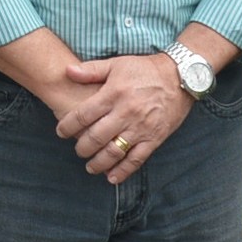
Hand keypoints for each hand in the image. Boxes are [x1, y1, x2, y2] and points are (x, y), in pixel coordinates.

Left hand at [54, 54, 191, 183]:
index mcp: (113, 94)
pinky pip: (136, 159)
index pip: (83, 115)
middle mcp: (125, 113)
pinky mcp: (154, 138)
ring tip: (90, 166)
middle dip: (82, 147)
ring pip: (114, 152)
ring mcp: (140, 128)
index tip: (61, 132)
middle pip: (95, 137)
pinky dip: (123, 171)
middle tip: (78, 150)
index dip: (68, 126)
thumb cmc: (145, 69)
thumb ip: (91, 70)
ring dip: (98, 163)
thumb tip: (67, 72)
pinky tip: (111, 177)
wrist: (180, 77)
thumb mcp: (117, 64)